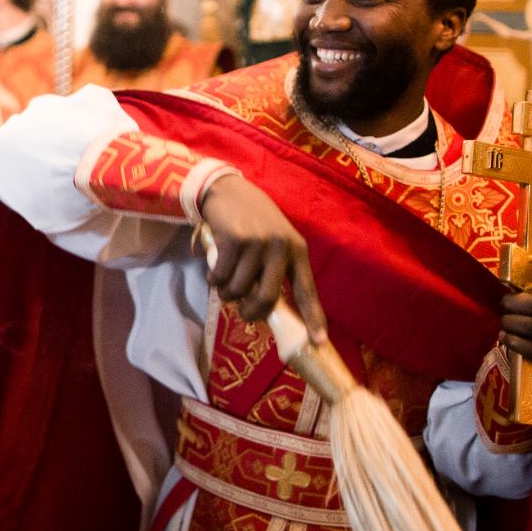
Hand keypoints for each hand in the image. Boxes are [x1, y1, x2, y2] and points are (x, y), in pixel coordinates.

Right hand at [199, 175, 326, 341]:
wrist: (226, 189)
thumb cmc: (251, 220)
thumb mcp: (273, 240)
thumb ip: (274, 269)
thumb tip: (267, 309)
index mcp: (296, 249)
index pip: (307, 290)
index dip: (313, 317)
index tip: (317, 342)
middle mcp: (280, 247)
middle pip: (267, 298)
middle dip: (251, 313)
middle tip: (243, 313)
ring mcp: (257, 243)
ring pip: (239, 289)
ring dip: (227, 294)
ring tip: (223, 283)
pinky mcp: (234, 240)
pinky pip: (221, 277)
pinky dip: (214, 280)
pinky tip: (214, 271)